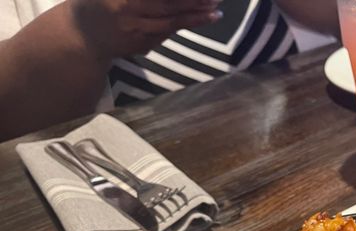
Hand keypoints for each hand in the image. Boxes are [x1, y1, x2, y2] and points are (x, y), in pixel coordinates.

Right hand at [71, 0, 222, 58]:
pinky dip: (183, 25)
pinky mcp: (140, 44)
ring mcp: (135, 30)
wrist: (82, 35)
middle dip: (194, 3)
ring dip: (194, 18)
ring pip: (170, 23)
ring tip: (215, 12)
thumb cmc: (99, 2)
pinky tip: (200, 18)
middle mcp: (128, 10)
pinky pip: (165, 33)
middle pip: (168, 6)